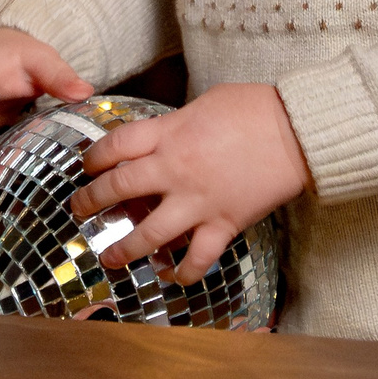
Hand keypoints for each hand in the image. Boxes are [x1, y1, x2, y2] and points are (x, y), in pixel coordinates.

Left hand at [67, 83, 310, 283]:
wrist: (298, 130)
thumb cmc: (256, 107)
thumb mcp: (206, 102)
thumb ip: (178, 123)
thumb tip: (167, 134)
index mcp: (169, 133)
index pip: (115, 146)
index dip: (94, 157)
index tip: (87, 166)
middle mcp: (174, 170)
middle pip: (118, 189)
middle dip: (91, 202)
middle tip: (79, 210)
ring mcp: (197, 201)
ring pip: (148, 234)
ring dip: (123, 249)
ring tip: (108, 257)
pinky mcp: (223, 224)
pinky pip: (197, 258)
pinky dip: (183, 272)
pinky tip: (172, 276)